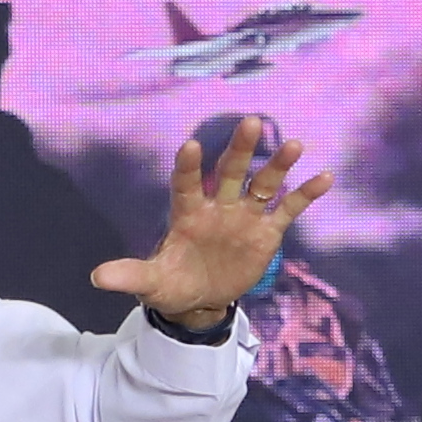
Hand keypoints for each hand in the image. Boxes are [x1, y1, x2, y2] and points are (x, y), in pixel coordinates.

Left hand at [101, 118, 326, 332]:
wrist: (201, 298)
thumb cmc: (172, 284)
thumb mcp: (151, 283)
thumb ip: (130, 275)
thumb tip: (97, 278)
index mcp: (187, 213)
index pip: (186, 185)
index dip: (188, 168)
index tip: (191, 147)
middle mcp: (218, 207)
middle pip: (230, 172)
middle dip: (240, 150)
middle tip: (251, 123)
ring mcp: (244, 216)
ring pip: (263, 184)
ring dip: (279, 165)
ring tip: (295, 145)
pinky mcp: (266, 232)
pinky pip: (288, 209)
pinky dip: (305, 194)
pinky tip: (324, 178)